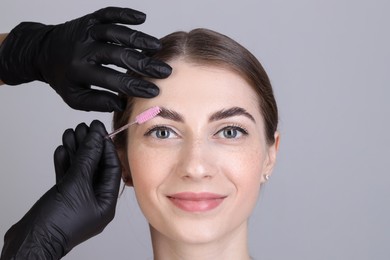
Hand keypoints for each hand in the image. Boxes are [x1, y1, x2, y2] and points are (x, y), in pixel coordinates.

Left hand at [0, 7, 171, 111]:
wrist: (42, 51)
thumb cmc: (63, 77)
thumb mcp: (75, 97)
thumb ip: (98, 102)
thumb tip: (121, 103)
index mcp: (79, 71)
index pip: (113, 79)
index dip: (135, 86)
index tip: (153, 91)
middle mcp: (83, 49)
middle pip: (118, 55)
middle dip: (143, 64)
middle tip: (164, 71)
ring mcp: (86, 31)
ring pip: (115, 33)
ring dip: (138, 39)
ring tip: (157, 47)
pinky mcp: (89, 19)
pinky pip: (108, 14)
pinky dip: (125, 14)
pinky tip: (141, 18)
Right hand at [1, 120, 120, 258]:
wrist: (30, 241)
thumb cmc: (56, 223)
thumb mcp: (76, 184)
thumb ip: (87, 159)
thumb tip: (96, 138)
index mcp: (107, 202)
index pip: (112, 168)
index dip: (106, 147)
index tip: (100, 130)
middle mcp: (96, 201)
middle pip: (96, 167)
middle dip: (90, 146)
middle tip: (85, 128)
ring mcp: (80, 200)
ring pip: (81, 170)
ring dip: (76, 151)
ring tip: (71, 133)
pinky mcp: (64, 199)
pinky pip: (69, 177)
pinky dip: (66, 162)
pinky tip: (63, 149)